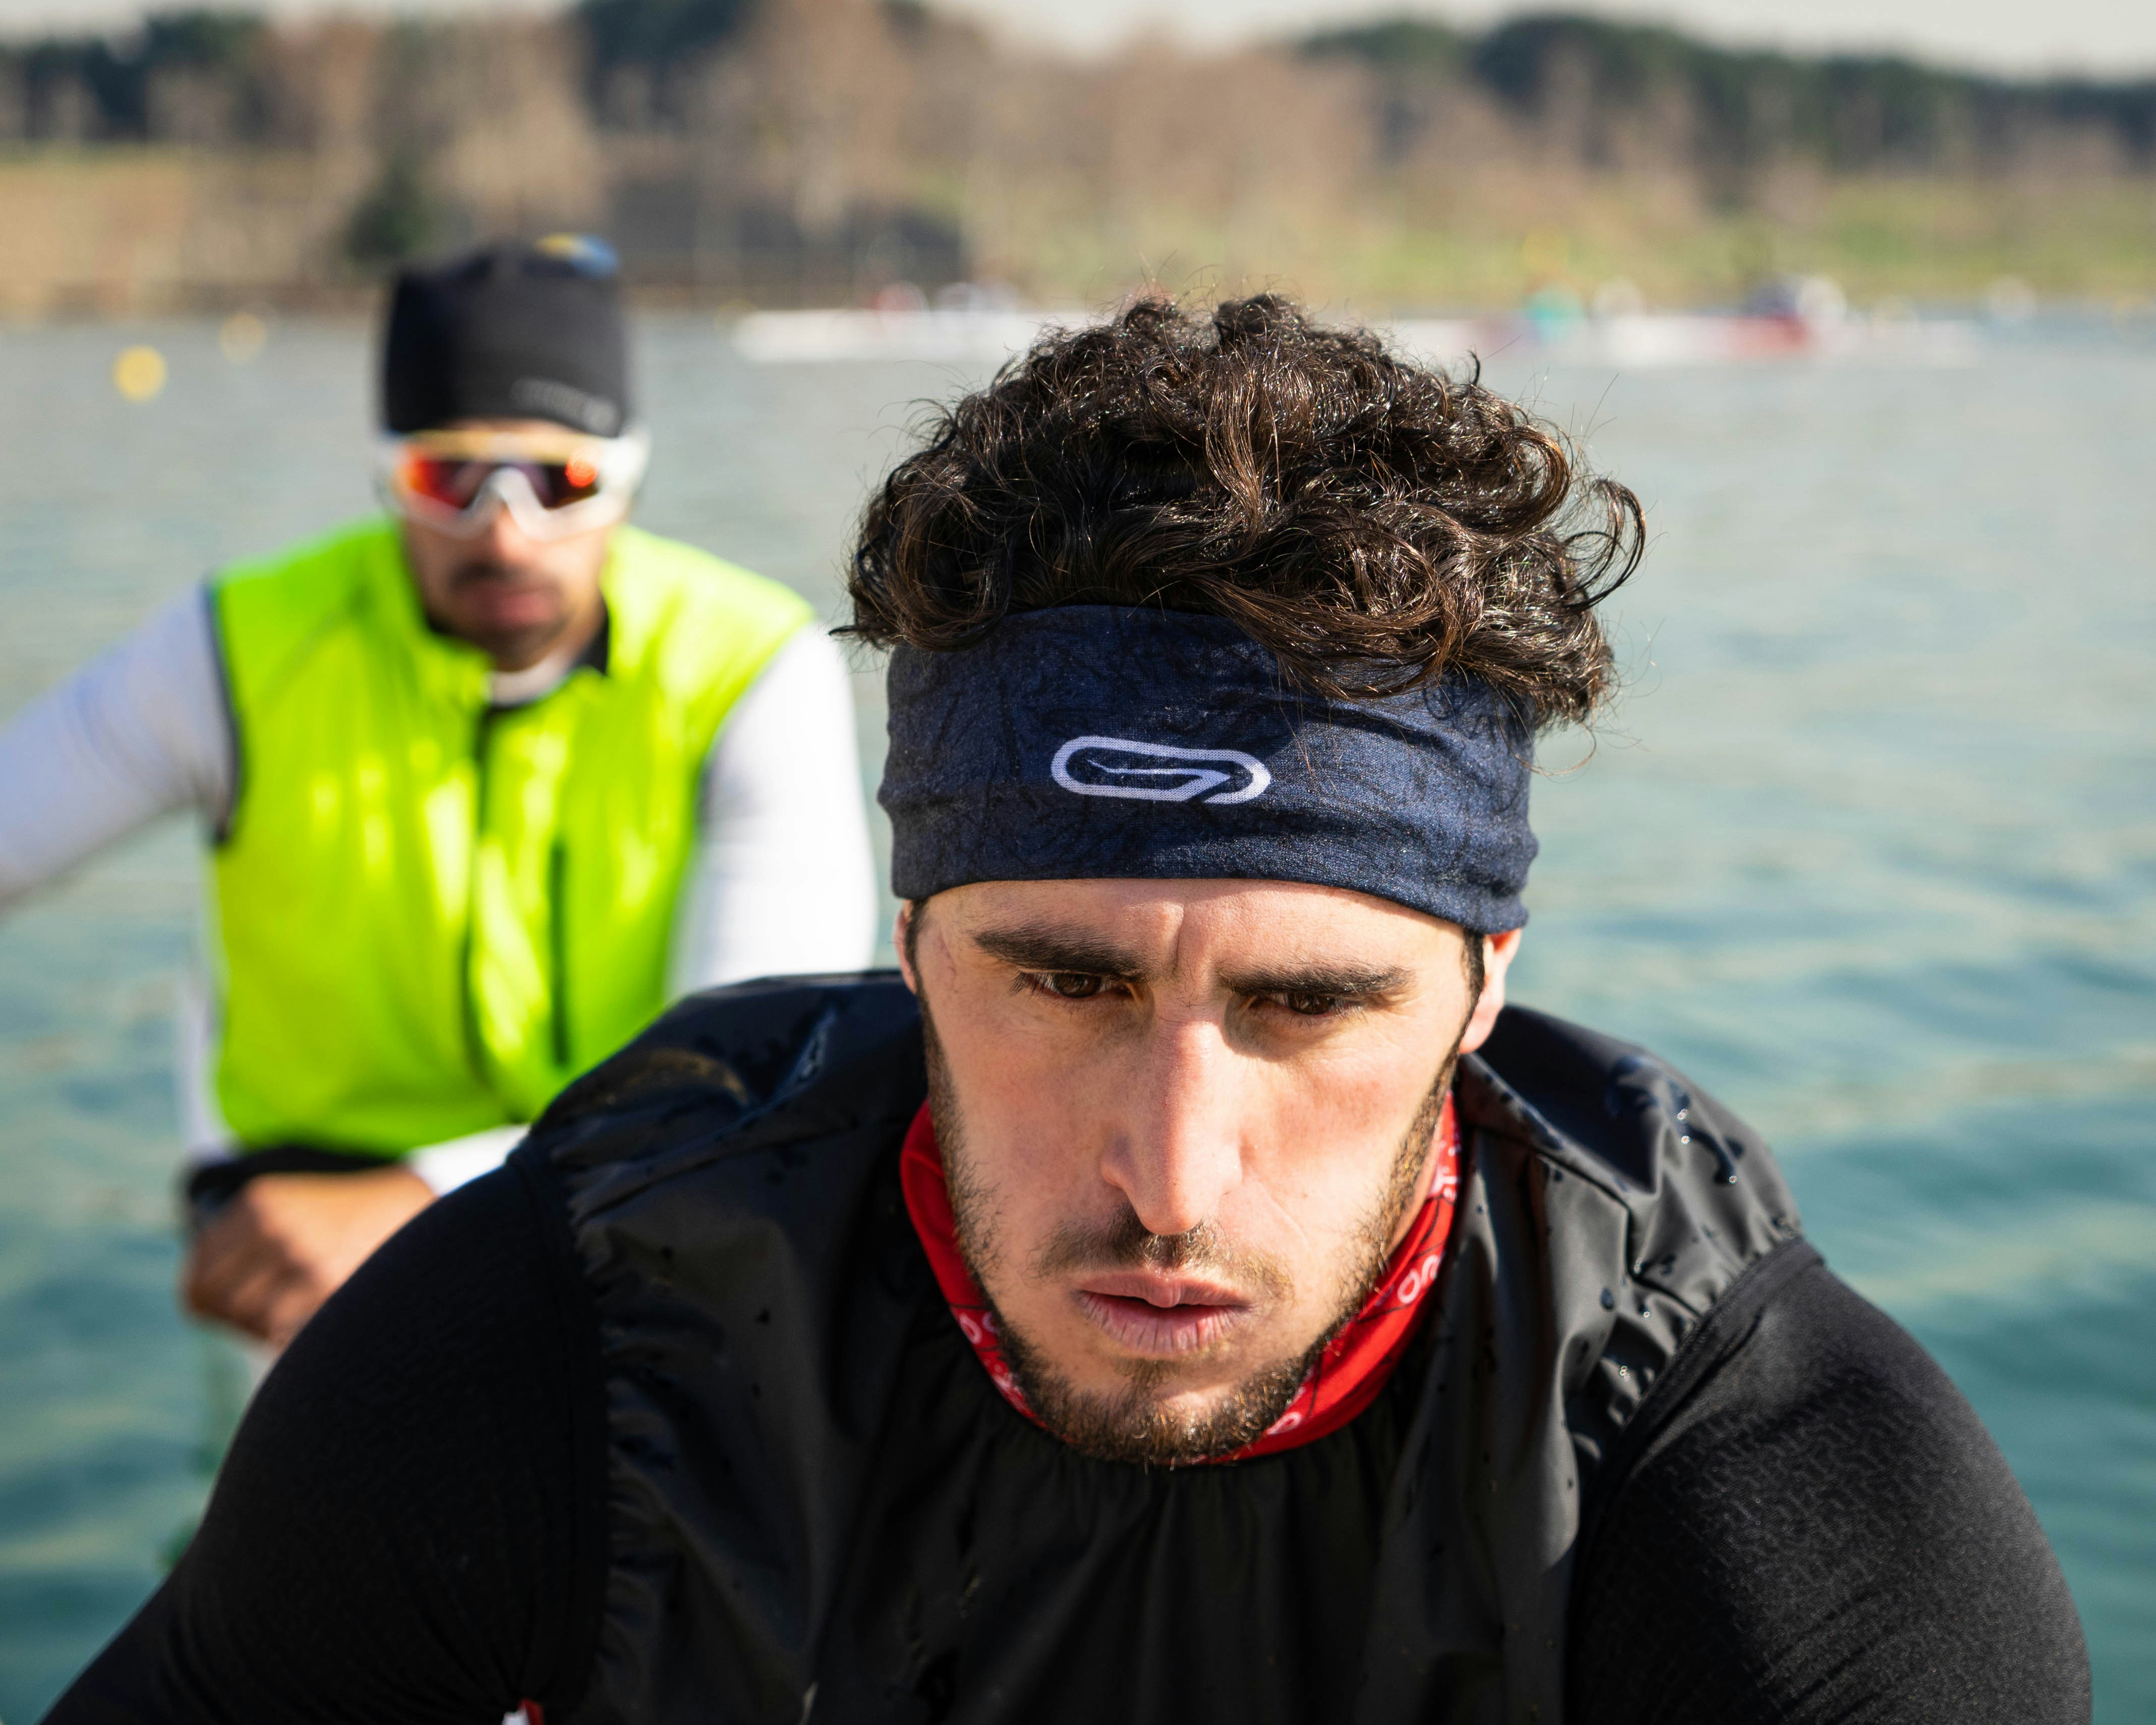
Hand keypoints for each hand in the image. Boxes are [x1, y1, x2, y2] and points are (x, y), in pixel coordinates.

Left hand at [182, 1166, 434, 1346]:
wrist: (427, 1214)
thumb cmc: (355, 1221)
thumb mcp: (292, 1210)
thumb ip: (244, 1245)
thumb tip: (199, 1302)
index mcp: (257, 1203)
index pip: (200, 1283)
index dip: (216, 1304)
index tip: (238, 1307)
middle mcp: (273, 1226)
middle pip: (226, 1306)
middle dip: (249, 1318)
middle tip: (284, 1309)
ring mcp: (302, 1257)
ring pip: (257, 1323)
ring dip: (276, 1329)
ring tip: (311, 1308)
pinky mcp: (330, 1287)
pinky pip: (287, 1335)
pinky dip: (299, 1338)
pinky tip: (324, 1321)